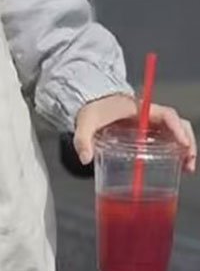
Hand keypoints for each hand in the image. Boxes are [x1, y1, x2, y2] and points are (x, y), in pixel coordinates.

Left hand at [74, 93, 196, 173]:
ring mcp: (149, 123)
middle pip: (178, 124)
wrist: (89, 101)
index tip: (183, 144)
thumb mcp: (85, 122)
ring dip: (185, 148)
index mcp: (138, 108)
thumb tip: (85, 157)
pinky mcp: (147, 131)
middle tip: (188, 162)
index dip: (178, 128)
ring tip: (186, 168)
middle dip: (187, 142)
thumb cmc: (91, 108)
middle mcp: (148, 115)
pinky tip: (177, 165)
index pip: (167, 114)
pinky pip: (168, 138)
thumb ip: (83, 139)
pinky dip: (176, 150)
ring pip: (176, 132)